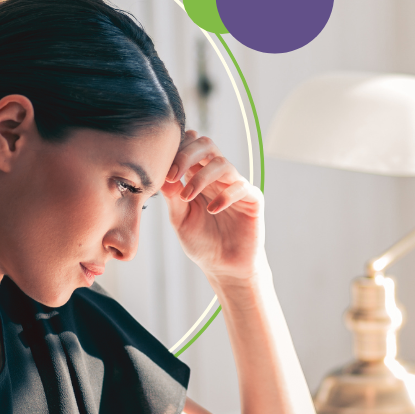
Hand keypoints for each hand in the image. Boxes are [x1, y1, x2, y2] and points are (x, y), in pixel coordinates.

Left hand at [163, 130, 263, 282]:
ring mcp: (235, 186)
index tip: (163, 171)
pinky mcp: (252, 200)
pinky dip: (224, 195)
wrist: (225, 268)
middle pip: (206, 145)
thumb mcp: (180, 219)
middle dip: (187, 154)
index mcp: (198, 177)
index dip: (176, 151)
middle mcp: (217, 177)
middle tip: (173, 175)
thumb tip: (162, 174)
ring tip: (188, 197)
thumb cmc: (202, 243)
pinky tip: (212, 210)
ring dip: (201, 177)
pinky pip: (240, 186)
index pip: (190, 146)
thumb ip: (173, 196)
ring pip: (222, 163)